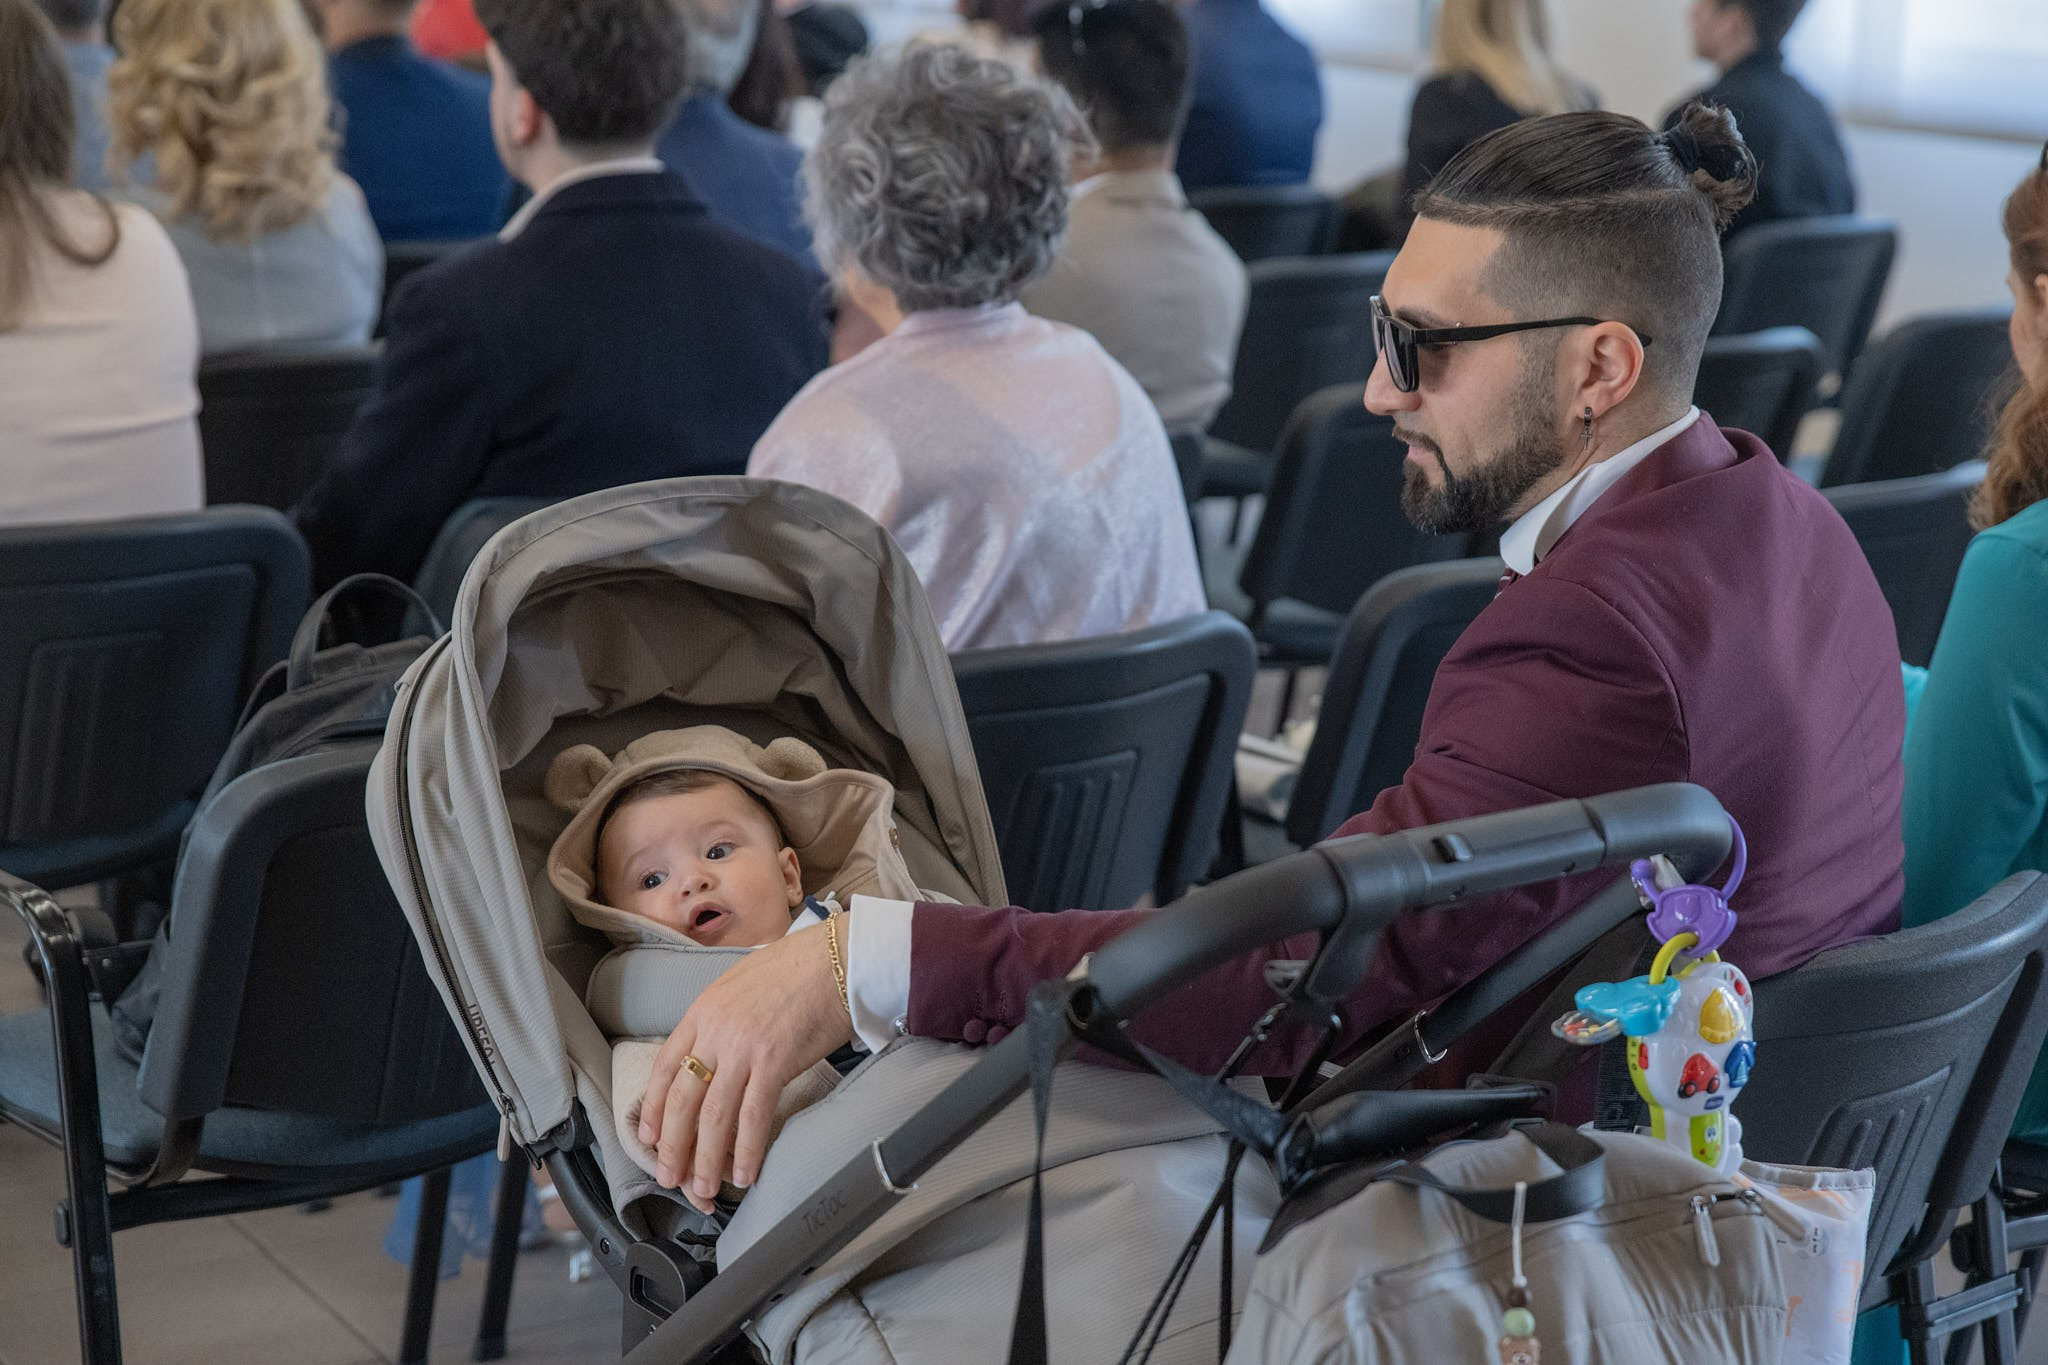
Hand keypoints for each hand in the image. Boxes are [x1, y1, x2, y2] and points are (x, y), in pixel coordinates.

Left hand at [638, 920, 854, 1211]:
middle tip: (671, 1178)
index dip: (654, 1110)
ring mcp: (744, 1048)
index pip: (665, 1068)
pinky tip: (744, 1173)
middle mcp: (716, 1031)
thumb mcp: (741, 984)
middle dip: (673, 1147)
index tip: (650, 1139)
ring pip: (713, 1116)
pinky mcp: (776, 1062)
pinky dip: (746, 1150)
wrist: (837, 957)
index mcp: (703, 1010)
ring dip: (706, 1160)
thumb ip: (721, 1018)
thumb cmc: (798, 968)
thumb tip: (715, 1053)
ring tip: (705, 1189)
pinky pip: (753, 1116)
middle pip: (682, 1100)